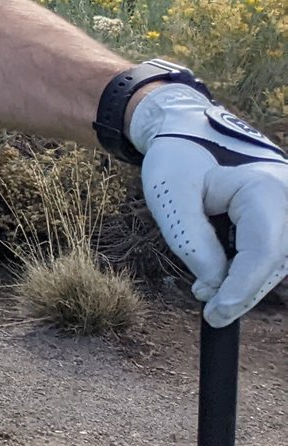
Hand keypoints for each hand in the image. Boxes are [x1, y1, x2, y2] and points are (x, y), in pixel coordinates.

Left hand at [130, 87, 287, 324]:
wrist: (188, 132)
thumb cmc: (177, 159)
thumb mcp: (170, 196)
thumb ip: (191, 241)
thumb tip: (214, 285)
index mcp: (264, 188)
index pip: (263, 251)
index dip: (242, 289)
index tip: (215, 313)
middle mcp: (287, 199)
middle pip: (276, 262)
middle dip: (244, 291)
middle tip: (210, 312)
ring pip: (277, 262)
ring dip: (247, 283)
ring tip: (212, 292)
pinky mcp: (282, 219)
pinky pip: (273, 255)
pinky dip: (251, 271)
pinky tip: (226, 279)